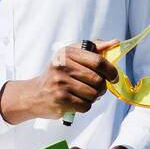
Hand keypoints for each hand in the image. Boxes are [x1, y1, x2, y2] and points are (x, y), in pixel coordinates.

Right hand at [0, 39, 119, 122]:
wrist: (35, 94)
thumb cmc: (57, 74)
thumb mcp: (70, 56)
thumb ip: (94, 49)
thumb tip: (114, 42)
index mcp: (67, 53)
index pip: (98, 61)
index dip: (111, 71)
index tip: (113, 77)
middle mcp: (62, 66)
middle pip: (98, 80)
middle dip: (101, 87)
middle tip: (94, 87)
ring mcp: (61, 83)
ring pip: (94, 94)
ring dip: (92, 97)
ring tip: (82, 94)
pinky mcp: (61, 99)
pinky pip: (86, 106)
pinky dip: (84, 106)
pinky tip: (75, 101)